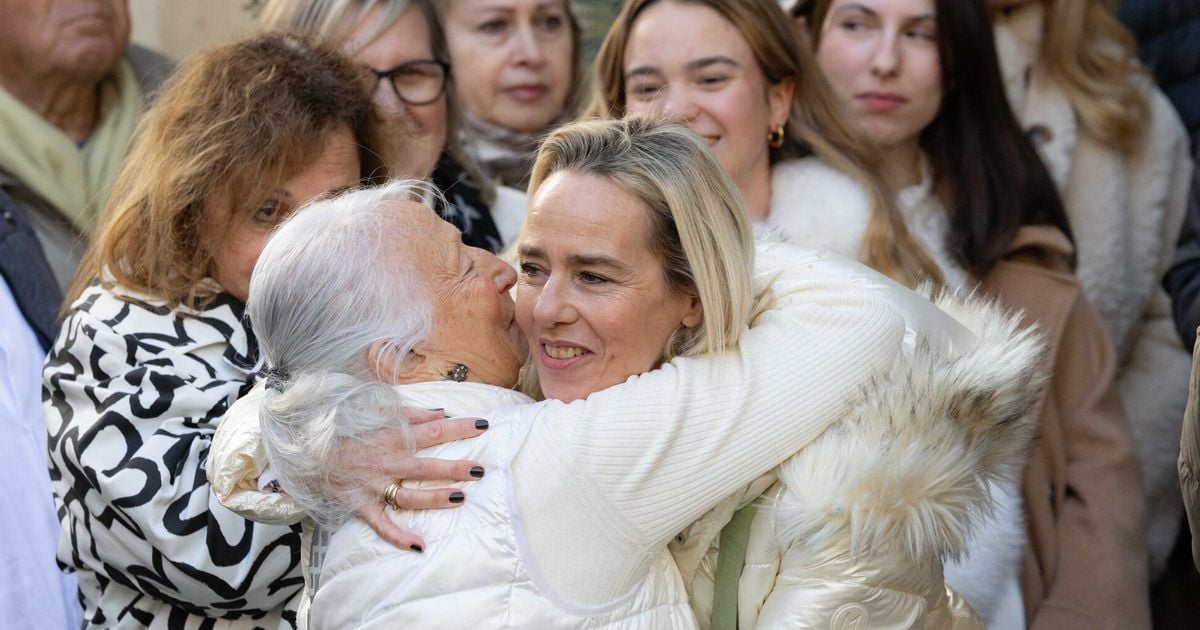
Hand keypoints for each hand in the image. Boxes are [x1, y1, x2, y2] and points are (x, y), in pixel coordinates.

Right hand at [339, 408, 488, 550]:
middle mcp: (386, 462)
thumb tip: (441, 413)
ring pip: (409, 496)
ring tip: (460, 498)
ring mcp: (374, 486)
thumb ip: (411, 414)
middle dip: (454, 468)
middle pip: (425, 467)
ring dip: (435, 499)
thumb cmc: (348, 430)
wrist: (308, 450)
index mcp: (392, 437)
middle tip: (479, 470)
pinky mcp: (362, 505)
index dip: (459, 427)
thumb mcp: (378, 414)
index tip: (483, 425)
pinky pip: (382, 524)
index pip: (433, 431)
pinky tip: (419, 546)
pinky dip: (399, 537)